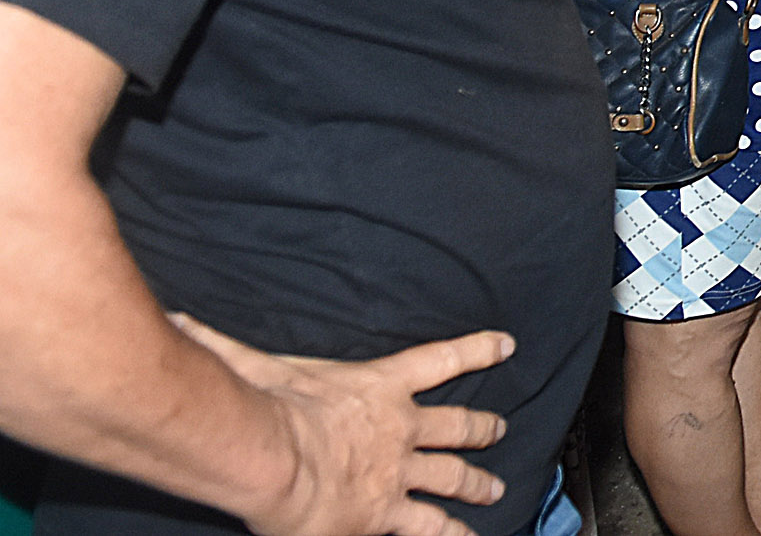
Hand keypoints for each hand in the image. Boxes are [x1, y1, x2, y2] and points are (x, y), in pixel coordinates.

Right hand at [173, 315, 515, 535]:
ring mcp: (399, 475)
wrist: (279, 460)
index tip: (506, 344)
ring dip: (476, 484)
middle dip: (482, 429)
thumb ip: (223, 344)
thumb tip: (181, 318)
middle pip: (455, 426)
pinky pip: (429, 530)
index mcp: (381, 388)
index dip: (477, 351)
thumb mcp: (255, 365)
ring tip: (496, 490)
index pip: (442, 360)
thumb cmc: (269, 410)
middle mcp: (401, 430)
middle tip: (502, 429)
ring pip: (450, 478)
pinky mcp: (386, 517)